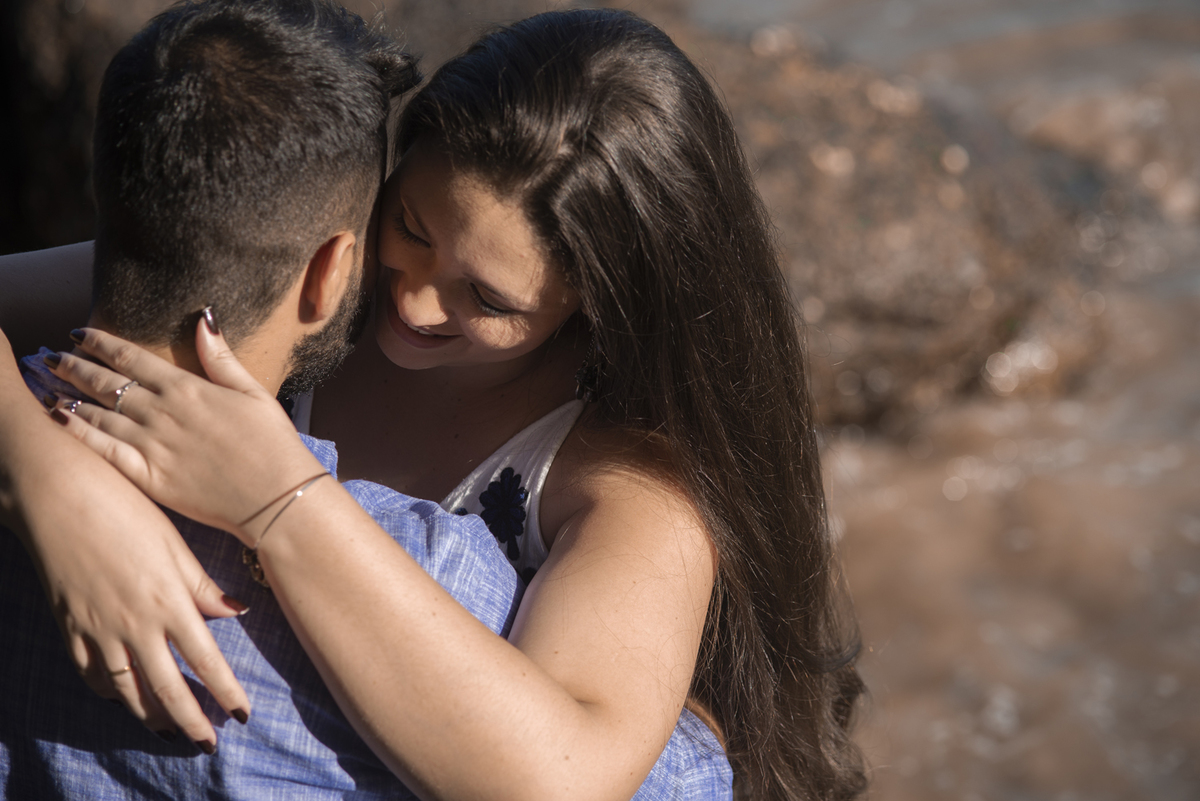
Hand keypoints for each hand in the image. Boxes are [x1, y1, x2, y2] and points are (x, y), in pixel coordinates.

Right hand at [0, 326, 248, 749]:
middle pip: (167, 689)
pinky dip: (107, 690)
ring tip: (167, 728)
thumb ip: (202, 584)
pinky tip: (120, 696)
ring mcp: (97, 629)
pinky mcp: (68, 625)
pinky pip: (88, 673)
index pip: (206, 661)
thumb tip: (236, 611)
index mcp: (169, 601)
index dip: (225, 692)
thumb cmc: (125, 508)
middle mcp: (134, 624)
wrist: (57, 495)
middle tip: (207, 742)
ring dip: (149, 714)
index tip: (242, 714)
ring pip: (127, 689)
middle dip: (190, 721)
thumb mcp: (173, 542)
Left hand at [46, 322, 323, 542]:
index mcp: (188, 389)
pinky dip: (78, 432)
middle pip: (106, 382)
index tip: (80, 334)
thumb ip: (222, 358)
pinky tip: (60, 419)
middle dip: (75, 367)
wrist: (276, 497)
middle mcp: (163, 412)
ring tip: (50, 386)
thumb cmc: (273, 445)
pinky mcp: (148, 475)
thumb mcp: (253, 392)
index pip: (132, 358)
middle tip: (52, 357)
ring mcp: (152, 444)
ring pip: (98, 414)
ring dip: (70, 396)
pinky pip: (103, 450)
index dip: (101, 343)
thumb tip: (204, 318)